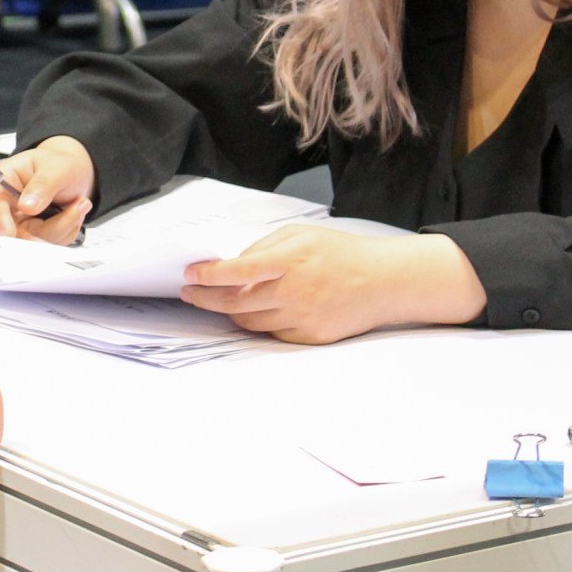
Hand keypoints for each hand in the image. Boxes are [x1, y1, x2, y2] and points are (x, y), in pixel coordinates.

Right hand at [0, 137, 94, 245]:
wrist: (73, 173)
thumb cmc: (59, 164)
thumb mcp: (56, 167)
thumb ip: (42, 185)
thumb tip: (26, 206)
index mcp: (2, 181)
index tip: (9, 232)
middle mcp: (5, 206)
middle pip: (15, 231)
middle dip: (50, 225)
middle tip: (76, 209)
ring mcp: (18, 224)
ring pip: (35, 241)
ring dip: (63, 226)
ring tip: (78, 204)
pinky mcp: (32, 236)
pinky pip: (49, 244)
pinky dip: (66, 232)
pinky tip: (71, 213)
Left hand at [181, 227, 487, 344]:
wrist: (382, 282)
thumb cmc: (342, 253)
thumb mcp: (301, 234)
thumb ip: (265, 246)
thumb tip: (234, 263)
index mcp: (289, 260)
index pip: (237, 270)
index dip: (208, 276)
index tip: (190, 276)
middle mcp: (292, 292)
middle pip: (234, 303)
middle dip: (205, 298)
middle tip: (190, 293)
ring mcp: (300, 318)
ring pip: (249, 322)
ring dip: (231, 312)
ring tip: (223, 300)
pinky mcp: (308, 337)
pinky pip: (271, 333)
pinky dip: (260, 323)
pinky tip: (259, 311)